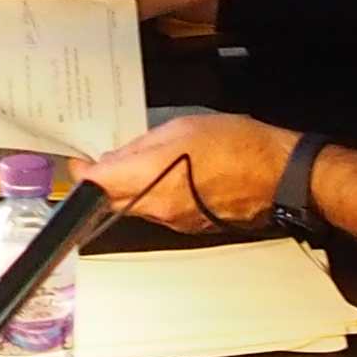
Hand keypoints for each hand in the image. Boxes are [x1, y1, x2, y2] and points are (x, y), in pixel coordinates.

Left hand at [79, 113, 290, 231]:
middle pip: (114, 200)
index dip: (83, 174)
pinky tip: (172, 178)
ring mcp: (174, 222)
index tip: (78, 164)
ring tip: (146, 164)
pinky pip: (161, 212)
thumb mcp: (183, 129)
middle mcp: (157, 207)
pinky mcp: (190, 228)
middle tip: (104, 162)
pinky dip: (156, 196)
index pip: (100, 183)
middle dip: (106, 182)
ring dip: (132, 189)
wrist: (279, 175)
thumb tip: (116, 158)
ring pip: (137, 207)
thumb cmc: (236, 144)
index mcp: (151, 178)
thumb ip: (142, 146)